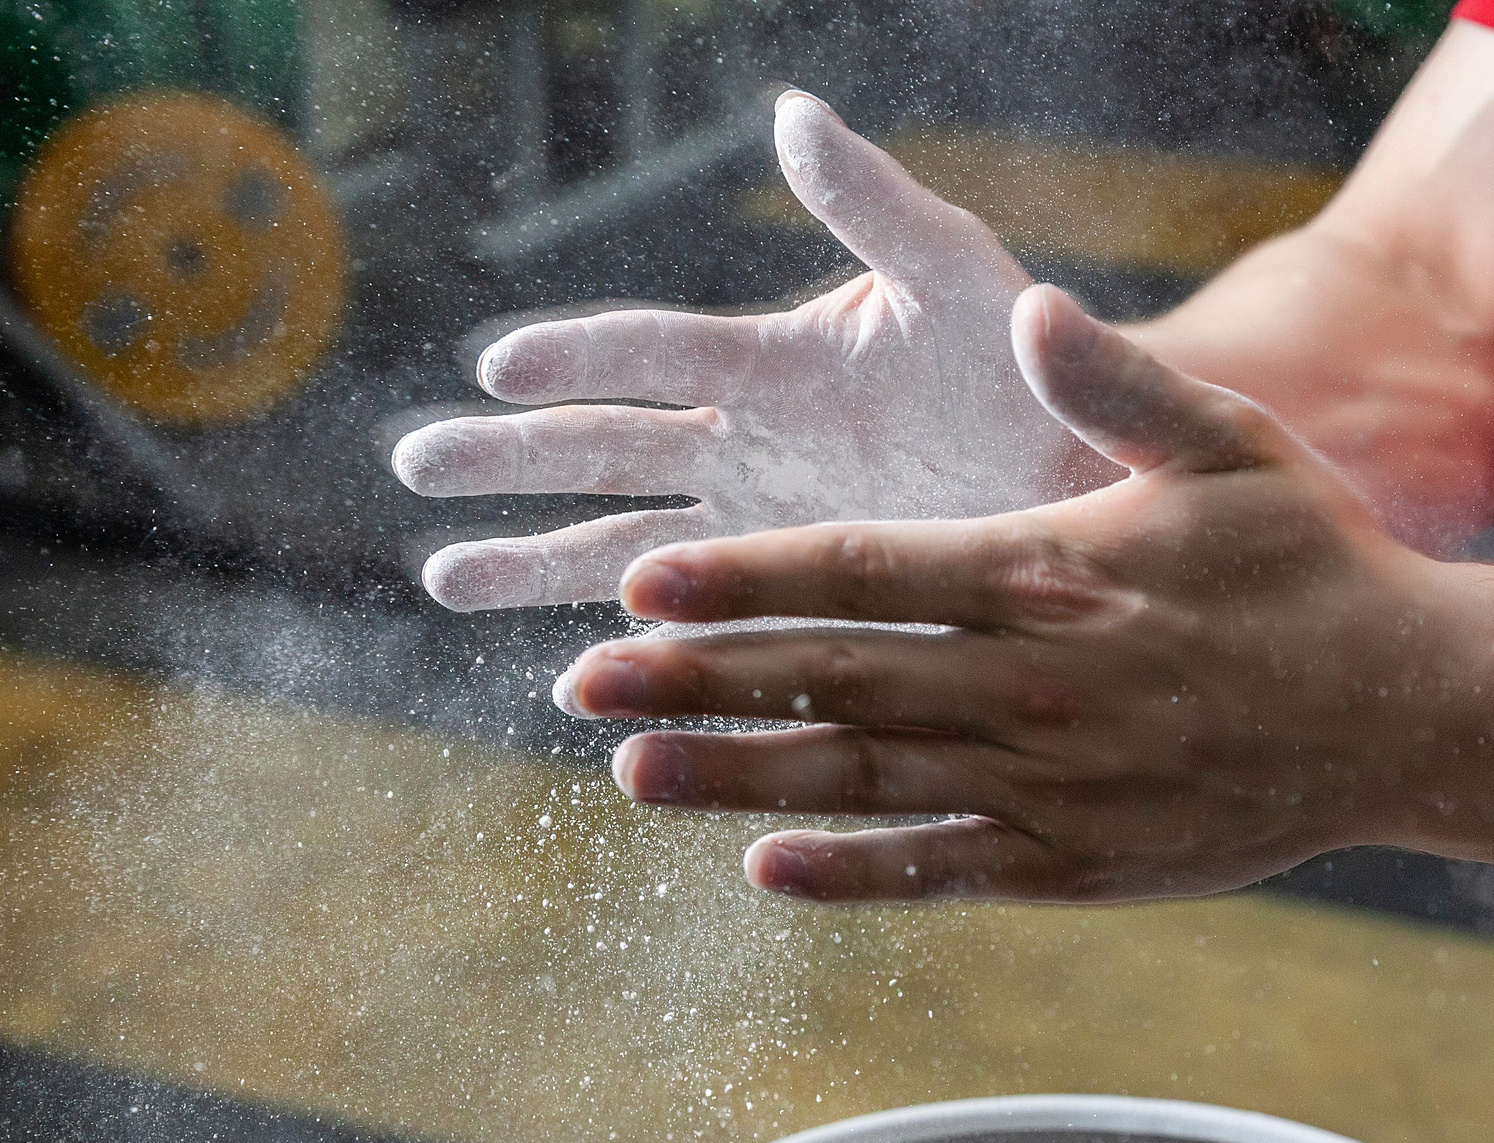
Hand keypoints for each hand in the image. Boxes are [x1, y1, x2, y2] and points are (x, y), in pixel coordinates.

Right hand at [389, 93, 1110, 610]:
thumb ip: (871, 205)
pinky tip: (564, 678)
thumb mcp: (952, 273)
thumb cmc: (1022, 359)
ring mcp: (760, 525)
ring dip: (532, 562)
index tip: (498, 366)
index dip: (578, 358)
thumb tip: (794, 112)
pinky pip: (692, 625)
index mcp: (773, 360)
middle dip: (508, 460)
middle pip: (604, 451)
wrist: (1077, 464)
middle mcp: (747, 443)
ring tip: (445, 578)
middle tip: (416, 469)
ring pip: (622, 546)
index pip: (652, 352)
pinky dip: (632, 645)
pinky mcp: (790, 596)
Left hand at [550, 285, 1493, 902]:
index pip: (864, 573)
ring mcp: (1056, 785)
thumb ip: (1117, 382)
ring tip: (634, 778)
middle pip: (834, 683)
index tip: (642, 584)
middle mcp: (1035, 688)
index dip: (742, 579)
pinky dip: (856, 873)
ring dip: (742, 781)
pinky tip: (768, 868)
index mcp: (1052, 575)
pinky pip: (948, 870)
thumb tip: (1025, 312)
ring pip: (868, 784)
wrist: (1415, 712)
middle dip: (697, 683)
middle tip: (582, 689)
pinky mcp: (1085, 861)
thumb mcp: (1233, 444)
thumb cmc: (1318, 565)